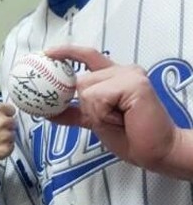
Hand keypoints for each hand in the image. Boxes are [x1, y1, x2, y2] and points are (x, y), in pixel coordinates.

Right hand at [0, 68, 15, 168]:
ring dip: (4, 137)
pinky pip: (10, 147)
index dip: (0, 114)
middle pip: (12, 122)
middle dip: (3, 125)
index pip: (9, 109)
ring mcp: (5, 137)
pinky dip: (3, 149)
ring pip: (12, 134)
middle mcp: (3, 122)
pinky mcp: (5, 150)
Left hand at [45, 45, 177, 173]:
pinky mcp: (134, 83)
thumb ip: (75, 111)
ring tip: (118, 120)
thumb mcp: (95, 120)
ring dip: (96, 112)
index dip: (66, 52)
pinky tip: (122, 119)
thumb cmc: (130, 137)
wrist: (157, 152)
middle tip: (111, 120)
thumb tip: (49, 112)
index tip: (47, 53)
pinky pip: (99, 97)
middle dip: (86, 106)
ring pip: (87, 89)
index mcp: (114, 75)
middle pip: (81, 80)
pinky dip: (103, 113)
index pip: (87, 56)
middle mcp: (121, 70)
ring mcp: (129, 74)